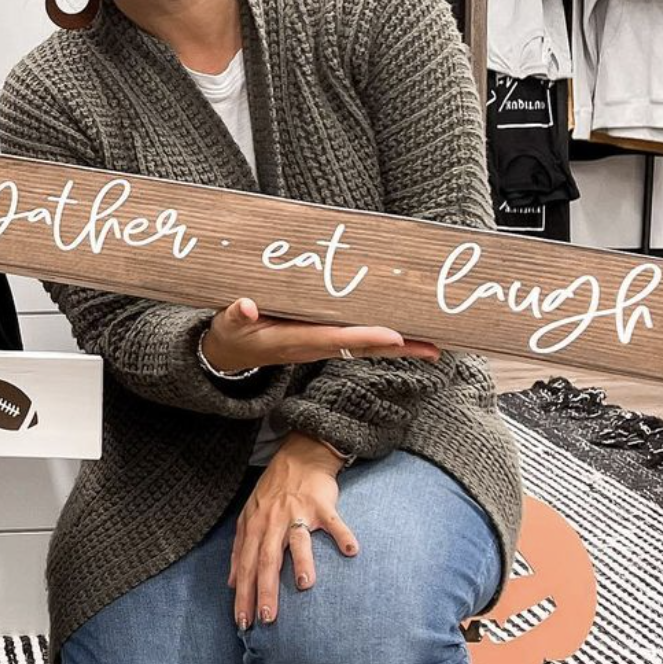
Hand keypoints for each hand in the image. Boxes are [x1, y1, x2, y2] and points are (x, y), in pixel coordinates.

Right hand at [202, 297, 439, 371]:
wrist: (230, 356)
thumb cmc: (231, 335)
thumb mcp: (227, 324)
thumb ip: (236, 314)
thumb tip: (245, 307)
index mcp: (293, 341)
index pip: (335, 339)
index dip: (364, 337)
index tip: (395, 336)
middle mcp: (313, 346)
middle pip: (362, 348)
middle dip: (398, 348)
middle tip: (435, 347)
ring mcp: (320, 345)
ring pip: (366, 346)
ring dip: (399, 346)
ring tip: (434, 344)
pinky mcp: (322, 340)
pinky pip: (358, 341)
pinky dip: (383, 339)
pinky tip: (406, 336)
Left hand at [229, 433, 358, 629]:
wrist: (298, 457)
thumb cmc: (273, 492)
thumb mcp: (250, 517)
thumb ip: (241, 549)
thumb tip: (232, 582)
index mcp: (255, 526)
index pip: (246, 565)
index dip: (243, 593)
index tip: (242, 622)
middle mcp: (273, 520)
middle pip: (267, 558)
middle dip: (265, 589)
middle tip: (267, 618)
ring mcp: (297, 511)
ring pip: (297, 540)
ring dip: (301, 561)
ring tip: (304, 586)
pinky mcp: (320, 504)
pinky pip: (333, 521)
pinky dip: (342, 534)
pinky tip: (351, 551)